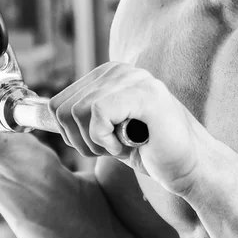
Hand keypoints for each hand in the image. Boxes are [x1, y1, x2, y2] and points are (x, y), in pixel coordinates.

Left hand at [49, 62, 211, 194]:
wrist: (191, 167)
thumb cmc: (153, 152)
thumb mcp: (108, 132)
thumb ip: (82, 118)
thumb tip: (46, 113)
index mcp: (110, 76)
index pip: (58, 102)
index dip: (71, 134)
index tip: (101, 144)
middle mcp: (121, 71)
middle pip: (63, 108)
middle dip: (81, 140)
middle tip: (113, 148)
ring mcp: (134, 79)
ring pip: (77, 111)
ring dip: (96, 142)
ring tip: (125, 145)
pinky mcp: (143, 94)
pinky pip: (97, 114)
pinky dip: (106, 140)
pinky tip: (130, 144)